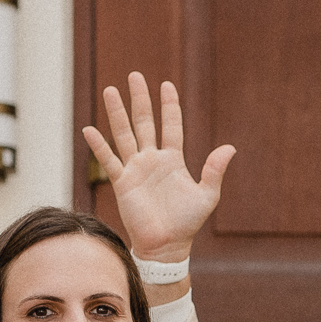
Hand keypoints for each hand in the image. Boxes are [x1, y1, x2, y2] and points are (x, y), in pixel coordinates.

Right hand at [82, 73, 234, 263]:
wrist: (168, 245)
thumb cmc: (188, 223)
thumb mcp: (207, 195)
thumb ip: (214, 170)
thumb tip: (230, 147)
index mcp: (173, 160)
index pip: (170, 125)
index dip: (169, 106)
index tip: (166, 84)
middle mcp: (152, 160)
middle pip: (144, 122)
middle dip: (140, 100)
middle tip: (135, 76)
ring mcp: (136, 169)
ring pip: (124, 135)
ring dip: (117, 113)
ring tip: (110, 90)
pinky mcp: (122, 183)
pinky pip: (109, 161)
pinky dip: (99, 146)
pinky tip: (90, 129)